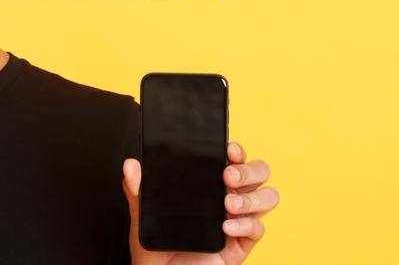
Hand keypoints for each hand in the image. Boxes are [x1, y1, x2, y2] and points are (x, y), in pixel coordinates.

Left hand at [122, 142, 277, 263]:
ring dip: (252, 197)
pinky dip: (246, 225)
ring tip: (229, 205)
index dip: (237, 151)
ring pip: (268, 197)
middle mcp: (229, 200)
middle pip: (259, 173)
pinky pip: (258, 230)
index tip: (228, 148)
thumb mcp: (143, 217)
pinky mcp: (241, 246)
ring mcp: (238, 222)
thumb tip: (130, 165)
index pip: (233, 160)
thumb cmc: (157, 249)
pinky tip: (227, 228)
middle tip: (228, 176)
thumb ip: (137, 191)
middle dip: (249, 169)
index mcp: (210, 187)